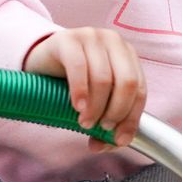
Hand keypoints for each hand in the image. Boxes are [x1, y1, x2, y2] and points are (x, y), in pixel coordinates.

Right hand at [22, 27, 147, 150]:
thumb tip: (105, 145)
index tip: (119, 139)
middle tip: (101, 127)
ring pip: (104, 78)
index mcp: (127, 54)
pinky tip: (77, 106)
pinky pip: (79, 68)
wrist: (41, 60)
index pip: (139, 89)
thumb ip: (104, 120)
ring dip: (96, 107)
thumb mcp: (94, 99)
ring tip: (84, 122)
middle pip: (127, 83)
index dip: (132, 118)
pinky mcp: (68, 39)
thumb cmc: (71, 80)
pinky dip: (80, 92)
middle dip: (116, 112)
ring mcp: (91, 36)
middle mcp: (113, 41)